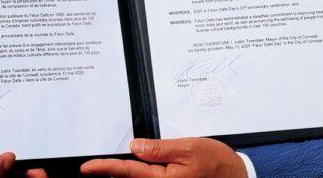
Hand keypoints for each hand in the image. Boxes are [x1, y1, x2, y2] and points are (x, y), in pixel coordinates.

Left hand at [80, 138, 246, 177]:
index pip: (126, 172)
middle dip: (112, 174)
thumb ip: (158, 149)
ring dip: (125, 176)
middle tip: (94, 169)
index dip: (104, 169)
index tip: (87, 168)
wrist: (236, 177)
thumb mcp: (188, 148)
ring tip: (111, 169)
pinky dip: (137, 177)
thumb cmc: (216, 164)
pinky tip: (134, 170)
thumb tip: (134, 147)